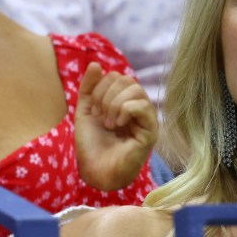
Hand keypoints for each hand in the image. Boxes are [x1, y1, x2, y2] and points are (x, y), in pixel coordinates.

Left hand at [74, 62, 157, 191]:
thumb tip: (96, 64)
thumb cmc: (91, 145)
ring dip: (114, 104)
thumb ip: (89, 88)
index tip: (94, 111)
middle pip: (126, 80)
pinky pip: (143, 106)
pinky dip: (125, 110)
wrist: (95, 171)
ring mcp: (146, 118)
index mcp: (123, 101)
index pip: (117, 77)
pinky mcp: (151, 131)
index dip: (100, 89)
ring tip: (109, 123)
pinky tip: (118, 125)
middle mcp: (138, 107)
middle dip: (106, 96)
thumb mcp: (85, 111)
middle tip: (101, 117)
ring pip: (135, 90)